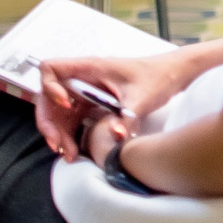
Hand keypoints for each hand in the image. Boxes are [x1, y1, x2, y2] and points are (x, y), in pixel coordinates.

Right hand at [31, 50, 204, 159]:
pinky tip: (74, 152)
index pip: (50, 69)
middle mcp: (83, 78)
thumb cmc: (158, 77)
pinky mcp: (92, 104)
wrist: (174, 76)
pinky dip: (69, 135)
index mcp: (90, 67)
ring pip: (59, 112)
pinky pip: (72, 120)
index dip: (49, 87)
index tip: (64, 105)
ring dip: (58, 133)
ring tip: (68, 154)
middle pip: (49, 97)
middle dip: (49, 122)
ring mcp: (86, 92)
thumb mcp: (142, 98)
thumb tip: (116, 137)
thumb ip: (127, 117)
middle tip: (57, 145)